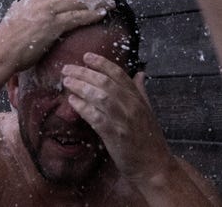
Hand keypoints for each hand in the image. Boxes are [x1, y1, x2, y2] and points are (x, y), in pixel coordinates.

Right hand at [0, 0, 115, 70]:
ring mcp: (47, 12)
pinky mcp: (51, 26)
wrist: (1, 51)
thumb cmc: (8, 37)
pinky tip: (102, 14)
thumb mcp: (16, 12)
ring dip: (97, 1)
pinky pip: (76, 17)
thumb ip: (26, 4)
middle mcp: (42, 0)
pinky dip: (91, 14)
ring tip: (110, 2)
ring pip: (78, 1)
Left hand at [61, 52, 173, 182]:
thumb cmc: (149, 139)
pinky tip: (73, 102)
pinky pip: (96, 117)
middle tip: (68, 68)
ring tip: (67, 82)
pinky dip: (83, 108)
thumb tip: (140, 73)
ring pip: (100, 96)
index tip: (86, 56)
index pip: (118, 74)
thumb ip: (141, 91)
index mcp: (138, 98)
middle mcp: (131, 105)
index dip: (101, 63)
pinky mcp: (115, 135)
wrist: (154, 166)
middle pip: (105, 82)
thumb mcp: (147, 111)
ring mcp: (123, 119)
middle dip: (85, 73)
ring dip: (81, 87)